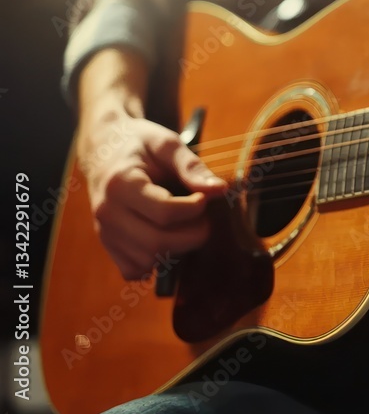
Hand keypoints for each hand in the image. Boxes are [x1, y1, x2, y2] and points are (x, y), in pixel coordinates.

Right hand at [78, 109, 226, 279]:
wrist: (105, 150)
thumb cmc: (139, 144)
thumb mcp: (166, 143)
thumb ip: (192, 166)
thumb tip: (219, 190)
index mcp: (120, 184)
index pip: (165, 213)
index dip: (195, 209)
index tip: (203, 198)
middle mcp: (107, 212)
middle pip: (157, 243)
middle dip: (192, 234)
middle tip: (203, 217)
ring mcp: (104, 232)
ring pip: (148, 260)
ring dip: (177, 248)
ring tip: (184, 225)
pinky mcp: (108, 245)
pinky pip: (134, 270)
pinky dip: (155, 262)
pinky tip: (166, 238)